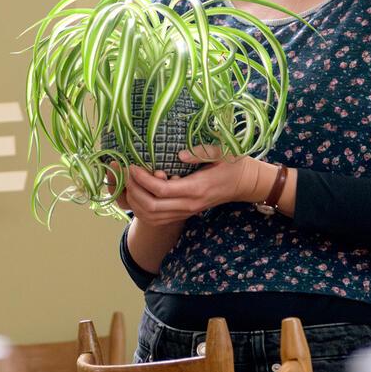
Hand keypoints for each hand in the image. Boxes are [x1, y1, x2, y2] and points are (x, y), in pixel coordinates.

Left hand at [123, 147, 269, 224]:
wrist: (243, 183)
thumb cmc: (233, 163)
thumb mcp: (222, 151)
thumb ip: (202, 151)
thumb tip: (180, 154)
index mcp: (196, 188)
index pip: (161, 190)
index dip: (142, 179)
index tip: (132, 165)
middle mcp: (189, 204)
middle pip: (152, 207)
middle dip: (134, 190)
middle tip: (126, 172)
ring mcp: (186, 212)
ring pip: (152, 217)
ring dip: (135, 202)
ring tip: (129, 182)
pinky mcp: (183, 214)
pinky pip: (157, 220)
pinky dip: (142, 210)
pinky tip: (137, 194)